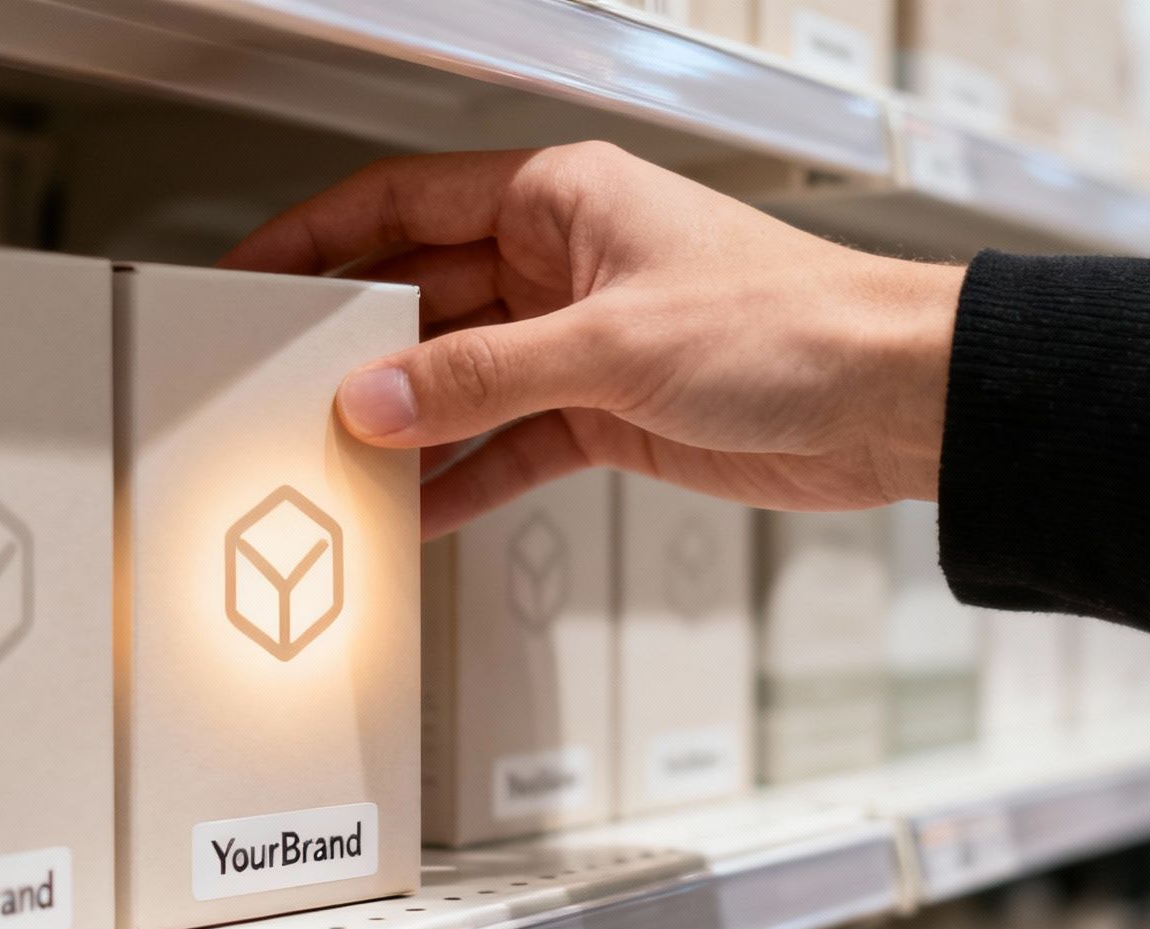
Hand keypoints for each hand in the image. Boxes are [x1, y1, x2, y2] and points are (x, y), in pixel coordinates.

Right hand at [220, 142, 963, 538]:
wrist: (892, 401)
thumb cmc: (793, 322)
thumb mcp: (609, 344)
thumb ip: (480, 378)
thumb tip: (376, 398)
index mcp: (560, 198)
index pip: (405, 203)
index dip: (321, 237)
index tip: (257, 276)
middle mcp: (564, 263)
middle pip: (425, 300)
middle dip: (358, 349)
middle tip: (282, 393)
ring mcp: (583, 341)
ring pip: (464, 381)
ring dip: (409, 425)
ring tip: (338, 465)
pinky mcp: (609, 412)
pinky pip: (512, 442)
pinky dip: (468, 476)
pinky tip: (419, 510)